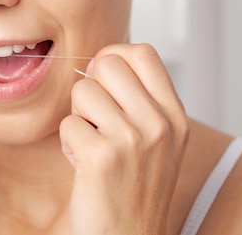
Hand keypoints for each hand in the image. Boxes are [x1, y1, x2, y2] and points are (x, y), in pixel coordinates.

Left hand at [60, 43, 188, 234]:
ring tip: (93, 145)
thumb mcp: (157, 140)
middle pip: (107, 63)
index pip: (142, 52)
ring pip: (82, 91)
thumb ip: (139, 99)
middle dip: (92, 88)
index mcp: (175, 116)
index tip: (105, 81)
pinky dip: (68, 145)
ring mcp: (132, 140)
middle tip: (97, 119)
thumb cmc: (134, 188)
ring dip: (78, 118)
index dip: (114, 56)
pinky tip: (84, 166)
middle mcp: (160, 124)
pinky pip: (67, 124)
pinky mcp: (102, 157)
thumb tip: (100, 61)